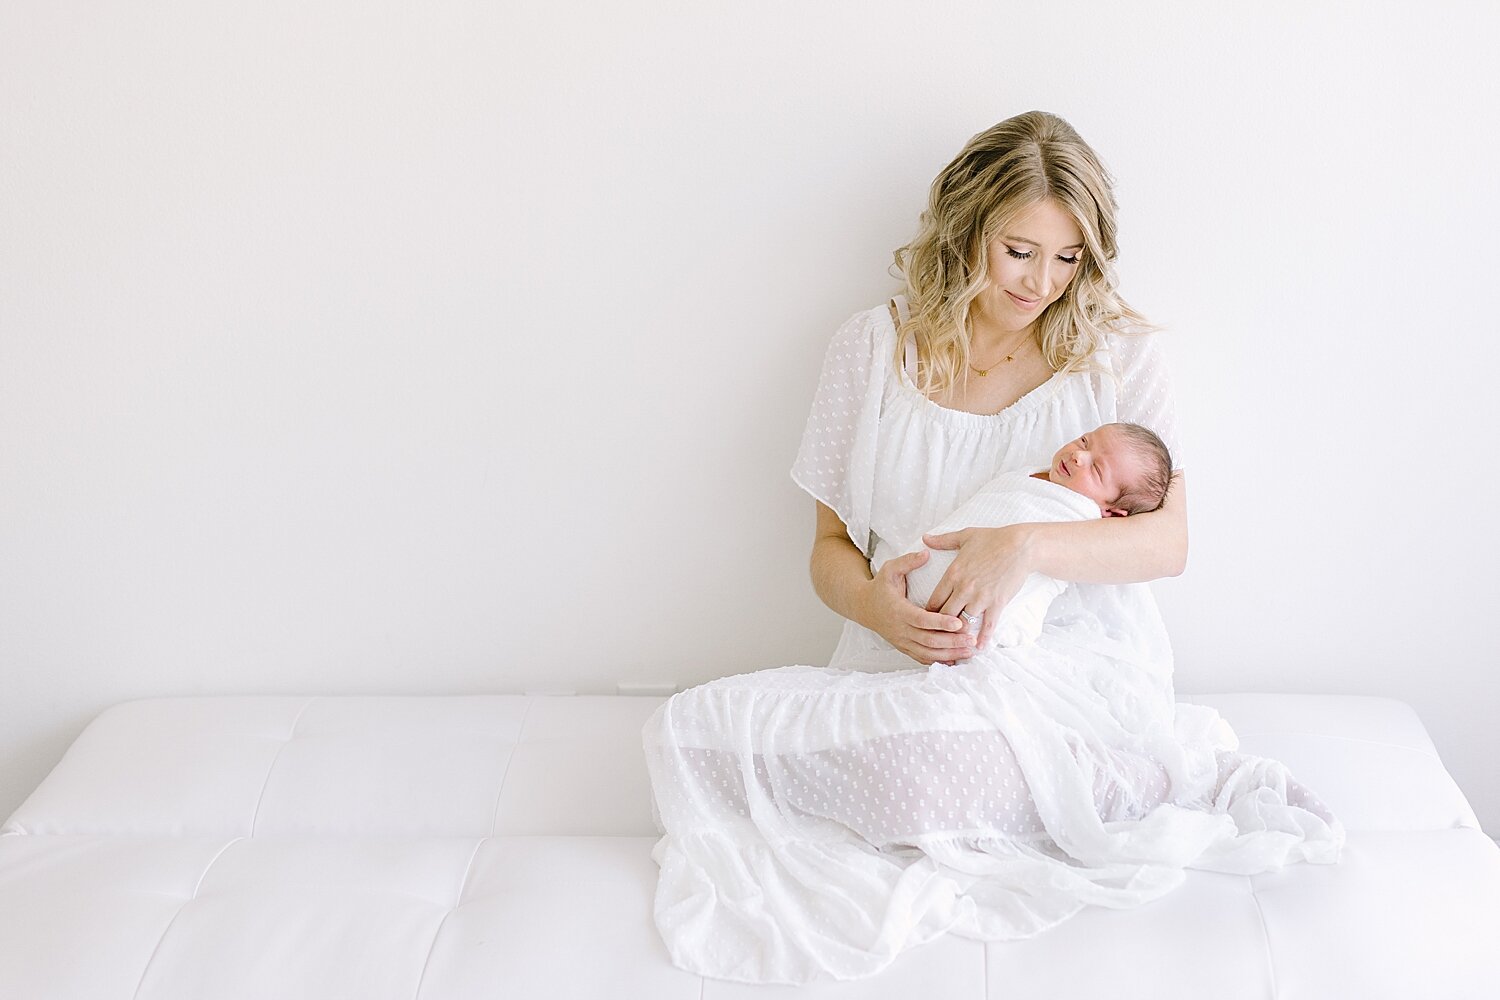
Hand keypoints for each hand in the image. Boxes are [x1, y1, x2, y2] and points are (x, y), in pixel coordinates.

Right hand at [857, 549, 974, 664]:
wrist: (864, 607)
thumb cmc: (880, 587)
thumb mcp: (890, 569)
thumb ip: (908, 561)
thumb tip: (926, 553)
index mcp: (898, 610)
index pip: (921, 619)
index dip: (939, 623)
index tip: (958, 622)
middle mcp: (900, 629)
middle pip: (928, 641)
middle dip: (951, 642)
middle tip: (971, 639)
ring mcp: (902, 641)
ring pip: (927, 653)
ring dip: (949, 654)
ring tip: (969, 651)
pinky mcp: (905, 648)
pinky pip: (923, 658)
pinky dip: (939, 661)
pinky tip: (956, 660)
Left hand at [922, 525, 1035, 648]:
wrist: (1020, 546)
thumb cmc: (993, 539)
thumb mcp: (964, 536)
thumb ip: (942, 541)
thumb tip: (925, 538)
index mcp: (953, 574)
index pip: (934, 601)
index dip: (929, 613)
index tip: (928, 620)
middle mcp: (964, 589)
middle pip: (945, 616)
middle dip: (941, 627)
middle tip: (938, 637)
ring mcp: (980, 598)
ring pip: (963, 623)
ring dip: (959, 634)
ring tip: (955, 643)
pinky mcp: (997, 603)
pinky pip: (987, 625)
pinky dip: (983, 638)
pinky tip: (979, 647)